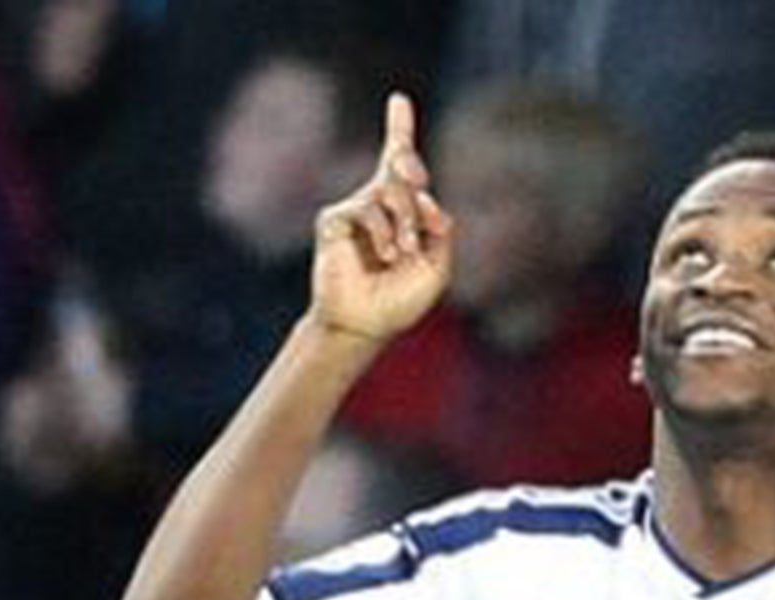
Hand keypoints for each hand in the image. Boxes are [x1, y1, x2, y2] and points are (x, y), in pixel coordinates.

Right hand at [308, 93, 452, 346]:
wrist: (365, 325)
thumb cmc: (400, 301)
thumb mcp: (436, 269)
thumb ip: (440, 236)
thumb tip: (434, 205)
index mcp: (403, 212)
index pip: (400, 164)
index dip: (399, 128)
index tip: (399, 100)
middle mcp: (378, 203)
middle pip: (397, 164)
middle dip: (409, 166)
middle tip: (416, 176)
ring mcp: (355, 209)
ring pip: (389, 191)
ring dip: (405, 221)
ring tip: (405, 250)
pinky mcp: (334, 219)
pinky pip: (367, 209)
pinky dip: (383, 232)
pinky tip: (386, 254)